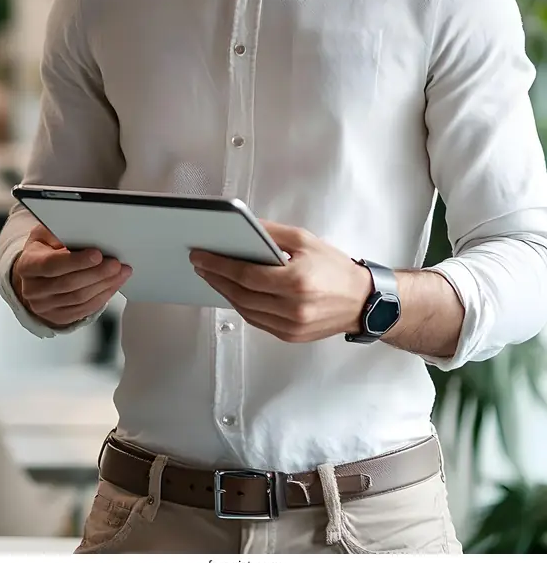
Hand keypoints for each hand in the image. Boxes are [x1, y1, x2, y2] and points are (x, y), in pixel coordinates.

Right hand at [11, 223, 131, 327]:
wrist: (36, 274)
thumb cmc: (44, 250)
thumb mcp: (44, 235)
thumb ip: (59, 231)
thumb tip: (80, 230)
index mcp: (27, 265)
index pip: (51, 265)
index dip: (76, 261)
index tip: (97, 254)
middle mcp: (32, 289)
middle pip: (69, 283)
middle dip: (96, 273)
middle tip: (116, 263)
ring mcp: (44, 307)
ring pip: (79, 298)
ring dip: (104, 285)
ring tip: (120, 272)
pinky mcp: (58, 317)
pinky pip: (84, 310)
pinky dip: (102, 296)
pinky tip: (113, 284)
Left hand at [190, 222, 371, 342]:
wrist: (362, 301)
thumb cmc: (335, 268)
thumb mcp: (305, 239)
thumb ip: (272, 232)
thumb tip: (243, 225)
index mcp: (297, 281)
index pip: (246, 274)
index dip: (219, 265)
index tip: (200, 255)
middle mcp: (293, 308)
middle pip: (241, 294)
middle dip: (216, 277)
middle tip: (200, 264)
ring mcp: (291, 326)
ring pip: (245, 310)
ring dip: (225, 292)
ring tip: (212, 276)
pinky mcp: (290, 336)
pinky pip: (257, 321)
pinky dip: (241, 305)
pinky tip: (233, 291)